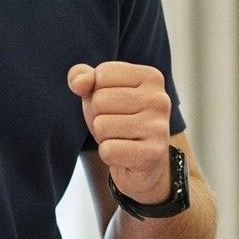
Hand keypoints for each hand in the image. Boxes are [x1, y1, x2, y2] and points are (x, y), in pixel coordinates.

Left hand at [69, 62, 172, 204]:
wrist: (143, 164)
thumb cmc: (121, 121)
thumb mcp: (99, 93)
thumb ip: (83, 77)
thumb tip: (78, 83)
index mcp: (151, 77)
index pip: (102, 74)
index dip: (97, 92)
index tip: (114, 105)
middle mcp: (160, 99)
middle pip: (100, 100)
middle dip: (99, 116)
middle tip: (117, 126)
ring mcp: (159, 127)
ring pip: (102, 125)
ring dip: (103, 136)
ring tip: (121, 139)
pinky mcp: (153, 153)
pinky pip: (108, 150)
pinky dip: (108, 155)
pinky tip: (124, 155)